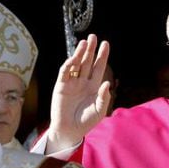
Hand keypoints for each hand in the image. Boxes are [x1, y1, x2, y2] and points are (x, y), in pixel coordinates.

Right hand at [46, 34, 110, 153]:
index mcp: (94, 86)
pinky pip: (65, 73)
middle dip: (90, 50)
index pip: (98, 68)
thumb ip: (104, 97)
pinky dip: (68, 65)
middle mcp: (83, 82)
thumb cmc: (86, 122)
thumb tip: (107, 82)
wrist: (69, 130)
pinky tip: (74, 59)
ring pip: (76, 64)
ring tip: (84, 42)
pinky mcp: (61, 86)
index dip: (102, 56)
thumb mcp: (99, 110)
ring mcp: (72, 83)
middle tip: (93, 37)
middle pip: (87, 62)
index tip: (105, 44)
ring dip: (79, 54)